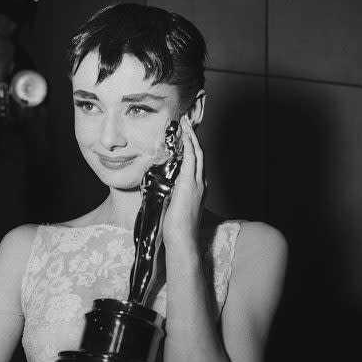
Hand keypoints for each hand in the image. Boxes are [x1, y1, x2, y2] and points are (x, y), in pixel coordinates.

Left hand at [162, 117, 204, 250]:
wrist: (182, 238)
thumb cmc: (177, 228)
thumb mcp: (174, 207)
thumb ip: (171, 195)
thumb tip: (161, 188)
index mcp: (198, 189)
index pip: (196, 164)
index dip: (192, 149)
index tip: (186, 138)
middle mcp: (201, 183)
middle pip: (199, 154)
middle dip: (194, 137)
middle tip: (187, 123)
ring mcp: (197, 183)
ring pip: (197, 153)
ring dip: (191, 137)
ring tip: (186, 124)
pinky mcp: (189, 183)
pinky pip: (191, 159)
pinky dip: (189, 146)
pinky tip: (184, 136)